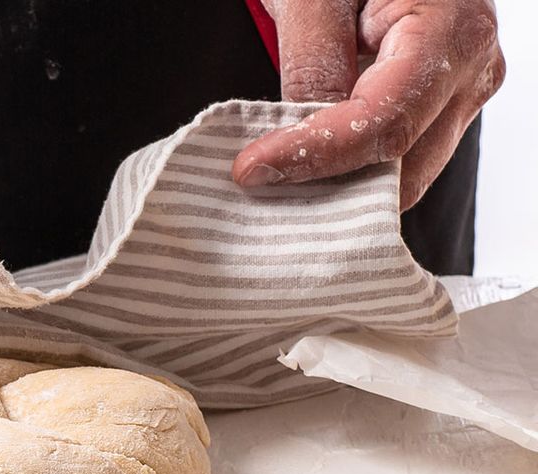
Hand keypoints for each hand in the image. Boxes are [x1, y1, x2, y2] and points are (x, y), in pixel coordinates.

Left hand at [233, 0, 505, 209]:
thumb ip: (313, 61)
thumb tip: (298, 134)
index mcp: (452, 32)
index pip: (384, 122)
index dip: (315, 154)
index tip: (252, 169)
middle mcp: (470, 71)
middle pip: (401, 166)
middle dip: (330, 191)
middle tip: (260, 191)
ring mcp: (461, 93)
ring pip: (402, 174)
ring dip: (339, 188)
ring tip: (276, 183)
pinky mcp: (440, 105)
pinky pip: (398, 158)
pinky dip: (350, 171)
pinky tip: (304, 168)